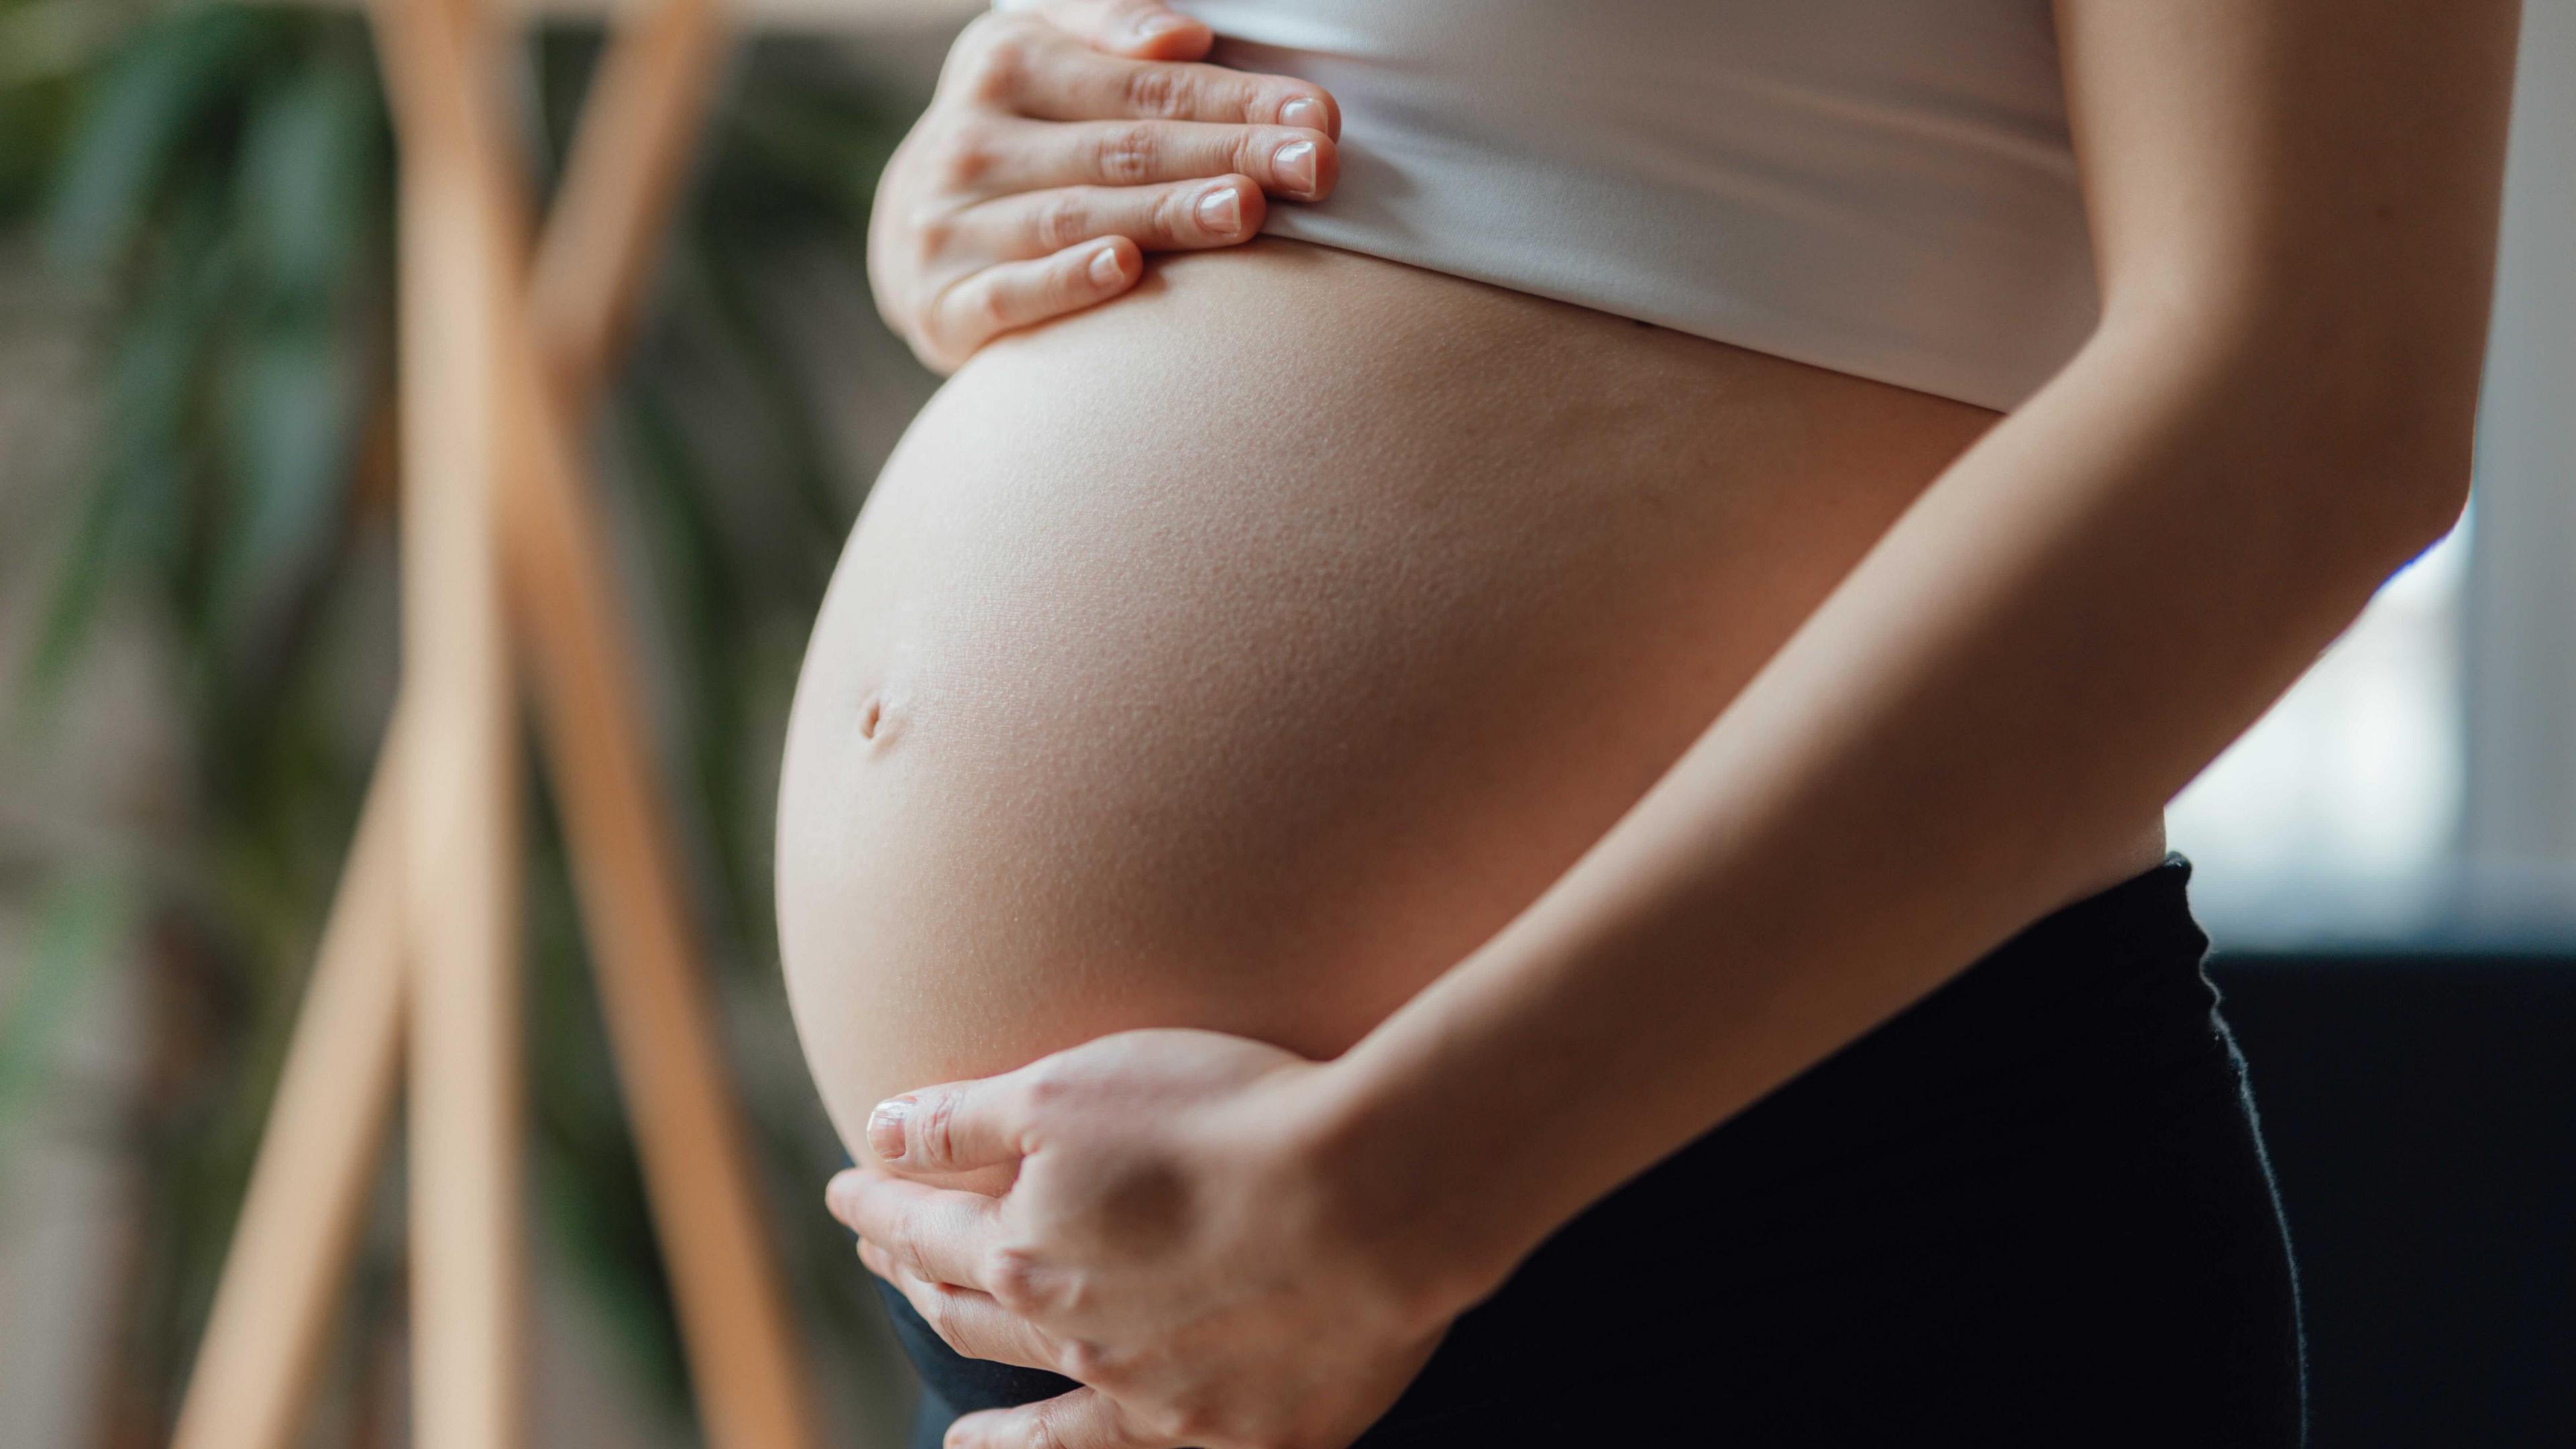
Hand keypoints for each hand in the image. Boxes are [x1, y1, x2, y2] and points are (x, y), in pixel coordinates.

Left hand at [825, 1029, 1464, 1448]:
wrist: (1368, 1202)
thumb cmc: (1223, 1120)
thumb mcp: (1068, 1089)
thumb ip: (963, 1120)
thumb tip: (875, 1135)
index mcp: (1024, 1249)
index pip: (922, 1228)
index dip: (879, 1204)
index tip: (848, 1187)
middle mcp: (1073, 1337)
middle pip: (967, 1308)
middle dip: (916, 1276)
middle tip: (887, 1255)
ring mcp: (1154, 1396)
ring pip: (1038, 1406)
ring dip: (990, 1409)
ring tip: (956, 1431)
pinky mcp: (1238, 1432)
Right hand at [871, 0, 1340, 372]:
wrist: (914, 229)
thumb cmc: (1021, 130)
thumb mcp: (1048, 51)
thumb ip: (1112, 28)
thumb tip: (1181, 37)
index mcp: (1005, 61)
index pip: (1142, 84)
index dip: (1234, 98)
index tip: (1317, 117)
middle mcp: (971, 140)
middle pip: (1122, 148)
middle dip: (1226, 155)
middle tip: (1313, 168)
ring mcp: (949, 224)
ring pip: (1076, 216)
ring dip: (1166, 214)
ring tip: (1245, 210)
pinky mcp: (942, 303)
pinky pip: (1012, 293)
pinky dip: (1068, 281)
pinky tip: (1127, 268)